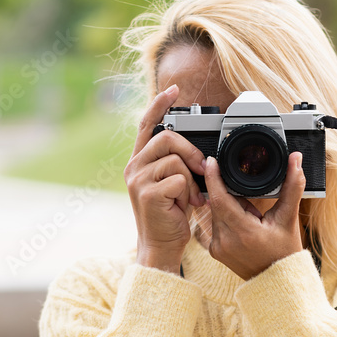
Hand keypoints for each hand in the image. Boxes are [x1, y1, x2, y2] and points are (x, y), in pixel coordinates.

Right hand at [124, 84, 207, 272]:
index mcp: (140, 161)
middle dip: (191, 151)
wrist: (161, 246)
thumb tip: (198, 151)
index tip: (174, 89)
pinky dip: (189, 193)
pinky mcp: (147, 194)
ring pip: (175, 159)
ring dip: (191, 179)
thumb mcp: (175, 184)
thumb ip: (177, 164)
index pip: (148, 124)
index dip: (159, 105)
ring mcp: (138, 180)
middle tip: (201, 169)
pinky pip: (178, 179)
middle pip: (167, 138)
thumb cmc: (170, 216)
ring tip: (190, 197)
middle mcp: (134, 167)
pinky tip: (185, 206)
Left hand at [203, 150, 305, 279]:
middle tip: (252, 206)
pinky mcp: (214, 251)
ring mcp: (217, 247)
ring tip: (250, 220)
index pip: (220, 199)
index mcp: (244, 232)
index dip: (214, 178)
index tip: (212, 162)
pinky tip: (243, 228)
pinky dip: (226, 219)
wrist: (277, 280)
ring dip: (229, 208)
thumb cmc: (284, 251)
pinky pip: (215, 225)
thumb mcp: (289, 217)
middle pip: (218, 203)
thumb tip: (296, 160)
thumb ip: (292, 186)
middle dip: (231, 195)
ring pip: (215, 213)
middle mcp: (226, 241)